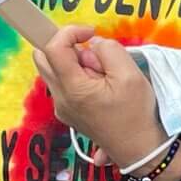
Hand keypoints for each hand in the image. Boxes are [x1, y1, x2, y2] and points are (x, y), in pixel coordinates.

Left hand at [33, 25, 165, 170]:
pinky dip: (77, 74)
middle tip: (94, 55)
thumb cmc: (136, 113)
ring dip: (72, 61)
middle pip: (43, 57)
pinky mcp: (67, 111)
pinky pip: (63, 82)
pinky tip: (100, 85)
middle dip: (66, 46)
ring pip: (52, 69)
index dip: (70, 31)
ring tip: (101, 73)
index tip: (91, 32)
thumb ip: (109, 51)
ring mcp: (61, 107)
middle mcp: (60, 98)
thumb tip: (92, 44)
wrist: (138, 148)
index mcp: (73, 88)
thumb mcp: (130, 75)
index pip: (53, 47)